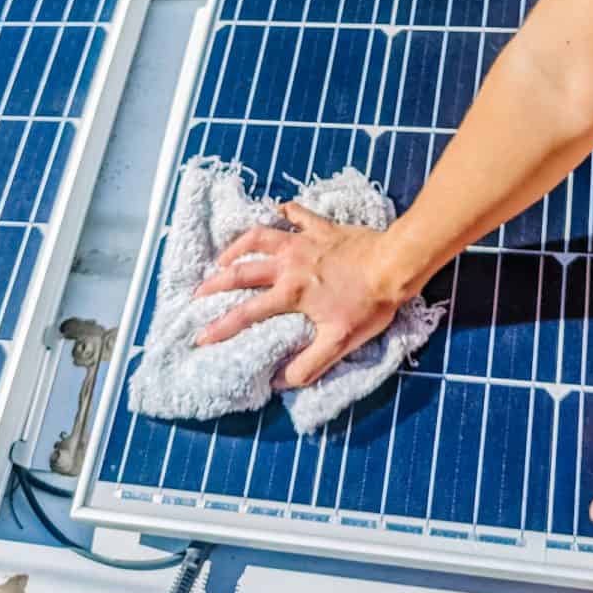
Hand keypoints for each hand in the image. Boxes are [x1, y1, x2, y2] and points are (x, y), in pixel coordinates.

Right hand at [191, 203, 409, 387]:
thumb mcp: (341, 343)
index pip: (247, 313)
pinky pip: (296, 214)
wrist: (395, 264)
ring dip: (237, 245)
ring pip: (260, 237)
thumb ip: (309, 365)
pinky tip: (278, 212)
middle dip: (215, 283)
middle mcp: (289, 264)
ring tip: (224, 256)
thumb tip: (281, 380)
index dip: (221, 327)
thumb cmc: (369, 304)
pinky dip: (284, 212)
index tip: (200, 337)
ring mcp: (303, 241)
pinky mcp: (320, 227)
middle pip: (242, 271)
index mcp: (291, 293)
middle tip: (198, 293)